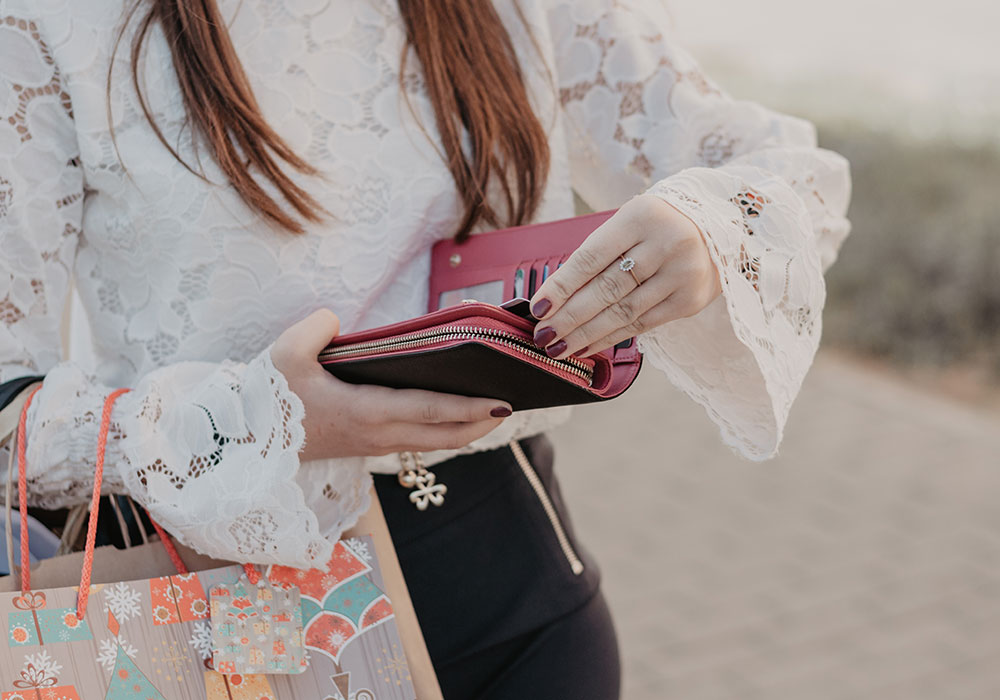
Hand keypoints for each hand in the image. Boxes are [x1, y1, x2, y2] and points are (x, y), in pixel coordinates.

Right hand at [270, 309, 511, 459]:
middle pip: (446, 435)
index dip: (470, 407)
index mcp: (367, 413)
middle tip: (512, 403)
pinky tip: (453, 411)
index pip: (431, 410)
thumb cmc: (269, 400)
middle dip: (482, 422)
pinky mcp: (370, 445)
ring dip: (467, 429)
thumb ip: (314, 328)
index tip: (502, 401)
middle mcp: (380, 434)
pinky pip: (419, 440)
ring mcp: (376, 444)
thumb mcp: (284, 355)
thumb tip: (335, 319)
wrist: (248, 445)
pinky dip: (444, 429)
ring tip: (492, 408)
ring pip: (434, 442)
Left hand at [527, 194, 722, 358]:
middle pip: (606, 288)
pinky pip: (643, 324)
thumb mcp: (629, 223)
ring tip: (558, 347)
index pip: (591, 257)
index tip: (538, 307)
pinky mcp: (689, 300)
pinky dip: (611, 338)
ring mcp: (681, 274)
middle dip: (569, 317)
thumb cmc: (657, 227)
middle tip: (543, 336)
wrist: (719, 228)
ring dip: (586, 334)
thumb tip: (556, 297)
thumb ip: (597, 255)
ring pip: (623, 311)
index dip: (562, 286)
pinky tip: (588, 346)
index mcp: (641, 217)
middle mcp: (665, 244)